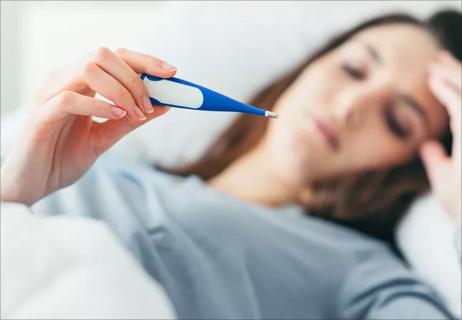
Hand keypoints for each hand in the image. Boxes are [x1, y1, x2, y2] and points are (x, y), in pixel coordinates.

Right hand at [0, 48, 175, 205]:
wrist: (35, 184)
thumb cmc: (65, 158)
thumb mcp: (105, 137)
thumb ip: (130, 121)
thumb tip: (164, 105)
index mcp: (80, 84)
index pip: (114, 57)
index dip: (144, 61)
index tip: (171, 72)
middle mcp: (64, 81)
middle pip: (103, 55)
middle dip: (135, 76)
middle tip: (150, 103)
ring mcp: (50, 95)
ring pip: (88, 69)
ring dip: (121, 90)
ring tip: (136, 113)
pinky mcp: (42, 115)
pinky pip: (70, 98)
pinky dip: (99, 105)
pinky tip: (117, 115)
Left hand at [420, 51, 460, 223]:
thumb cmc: (460, 207)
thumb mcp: (444, 177)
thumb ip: (437, 158)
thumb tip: (427, 144)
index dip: (455, 87)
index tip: (437, 73)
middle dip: (457, 73)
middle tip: (437, 59)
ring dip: (454, 76)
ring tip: (435, 64)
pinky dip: (450, 92)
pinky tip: (435, 81)